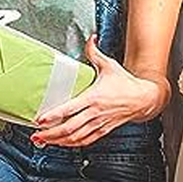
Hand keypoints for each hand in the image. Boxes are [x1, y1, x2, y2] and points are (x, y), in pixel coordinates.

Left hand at [32, 35, 160, 147]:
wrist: (146, 98)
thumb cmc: (126, 83)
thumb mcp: (109, 65)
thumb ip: (95, 53)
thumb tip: (91, 38)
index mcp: (94, 97)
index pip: (71, 109)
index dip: (54, 116)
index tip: (40, 119)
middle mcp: (95, 113)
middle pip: (70, 128)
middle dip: (51, 134)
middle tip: (36, 135)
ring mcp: (100, 123)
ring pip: (76, 137)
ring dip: (58, 141)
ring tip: (43, 141)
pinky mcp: (104, 130)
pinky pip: (86, 141)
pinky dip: (72, 144)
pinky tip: (61, 143)